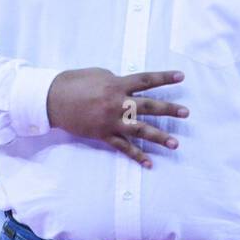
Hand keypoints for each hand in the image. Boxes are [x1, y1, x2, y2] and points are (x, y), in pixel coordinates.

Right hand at [45, 68, 187, 167]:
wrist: (53, 99)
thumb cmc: (75, 82)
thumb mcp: (100, 75)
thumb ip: (118, 81)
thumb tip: (130, 87)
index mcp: (117, 85)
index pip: (146, 80)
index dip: (165, 77)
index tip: (181, 76)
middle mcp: (118, 103)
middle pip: (149, 106)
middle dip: (169, 109)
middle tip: (186, 112)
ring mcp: (111, 121)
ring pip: (140, 130)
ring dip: (159, 137)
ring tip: (175, 144)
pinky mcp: (103, 135)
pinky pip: (123, 147)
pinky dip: (136, 156)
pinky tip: (150, 164)